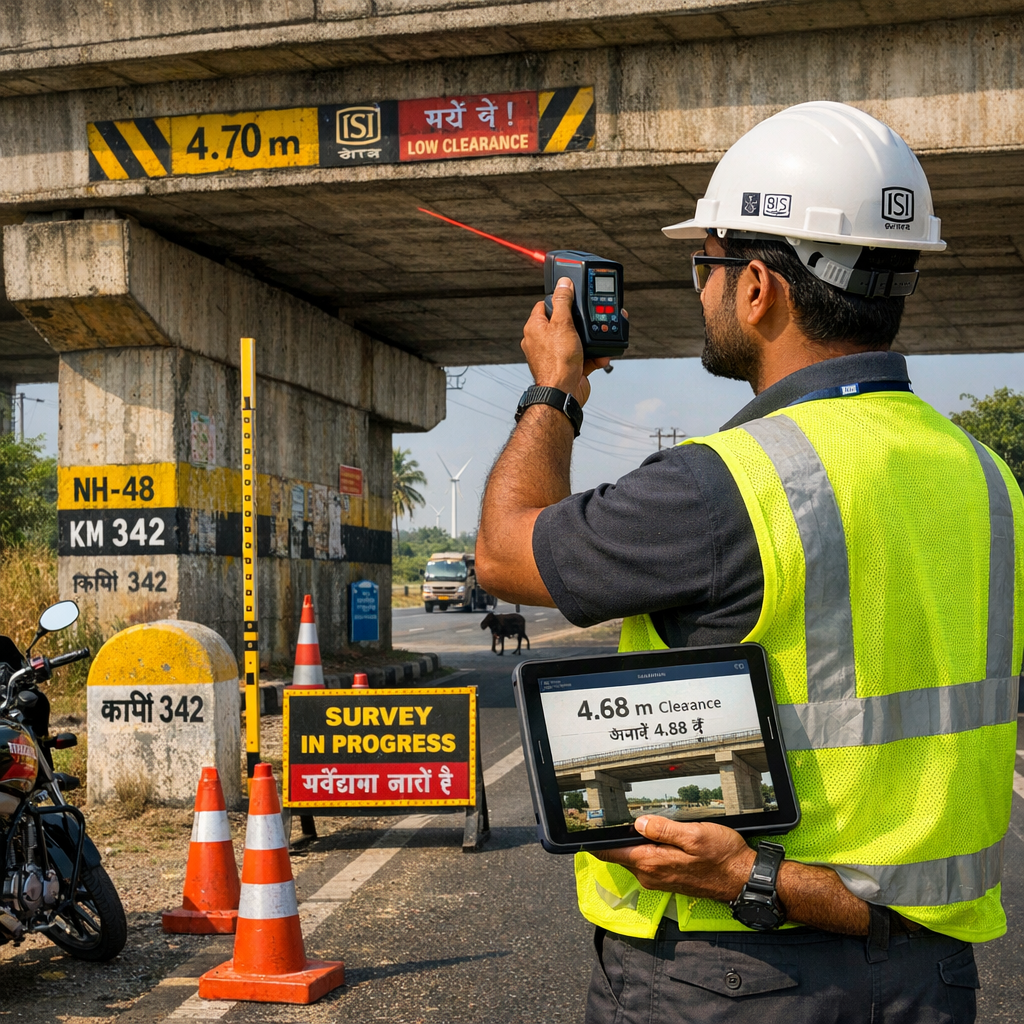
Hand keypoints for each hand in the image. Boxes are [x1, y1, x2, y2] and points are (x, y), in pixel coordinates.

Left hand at [521, 277, 610, 406]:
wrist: (564, 393)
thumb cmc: (558, 362)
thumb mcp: (563, 324)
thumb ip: (563, 301)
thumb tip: (563, 284)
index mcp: (535, 329)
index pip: (545, 306)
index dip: (559, 300)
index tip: (572, 298)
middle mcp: (542, 342)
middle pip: (564, 323)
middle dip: (580, 323)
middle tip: (589, 321)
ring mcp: (555, 356)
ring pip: (576, 341)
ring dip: (589, 341)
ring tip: (596, 341)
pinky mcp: (568, 368)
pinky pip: (583, 357)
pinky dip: (593, 356)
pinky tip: (599, 356)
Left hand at [592, 816, 755, 902]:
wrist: (743, 879)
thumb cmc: (723, 857)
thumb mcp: (694, 836)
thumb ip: (663, 830)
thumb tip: (638, 823)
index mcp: (652, 863)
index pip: (612, 853)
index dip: (595, 841)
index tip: (585, 826)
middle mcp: (651, 875)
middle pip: (620, 854)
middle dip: (613, 837)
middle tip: (606, 813)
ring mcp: (659, 878)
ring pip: (634, 857)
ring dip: (630, 841)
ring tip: (629, 819)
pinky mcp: (669, 877)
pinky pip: (647, 861)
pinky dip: (644, 848)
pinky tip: (651, 834)